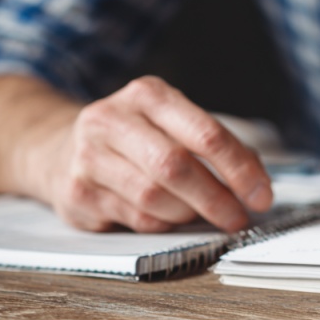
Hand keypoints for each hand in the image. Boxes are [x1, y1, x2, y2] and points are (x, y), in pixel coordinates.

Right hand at [41, 76, 271, 232]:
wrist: (57, 148)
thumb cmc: (135, 139)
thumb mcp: (173, 124)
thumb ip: (217, 146)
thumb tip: (259, 183)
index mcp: (148, 95)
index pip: (205, 133)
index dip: (240, 169)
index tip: (262, 195)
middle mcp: (112, 120)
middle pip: (175, 166)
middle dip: (215, 199)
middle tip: (238, 218)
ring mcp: (88, 157)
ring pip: (153, 198)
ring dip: (188, 214)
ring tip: (201, 215)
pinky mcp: (76, 193)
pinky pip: (134, 219)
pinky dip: (162, 224)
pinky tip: (169, 218)